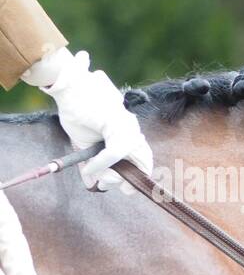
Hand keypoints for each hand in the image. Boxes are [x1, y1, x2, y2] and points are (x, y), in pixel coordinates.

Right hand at [25, 48, 152, 190]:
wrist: (67, 87)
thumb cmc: (76, 111)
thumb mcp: (84, 144)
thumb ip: (92, 164)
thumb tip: (92, 184)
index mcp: (129, 135)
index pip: (143, 162)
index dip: (134, 179)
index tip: (120, 188)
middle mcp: (134, 131)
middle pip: (145, 165)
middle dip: (126, 181)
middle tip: (105, 182)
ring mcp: (129, 127)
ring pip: (134, 162)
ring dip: (115, 175)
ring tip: (97, 174)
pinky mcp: (119, 124)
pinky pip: (116, 152)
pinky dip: (103, 163)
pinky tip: (90, 166)